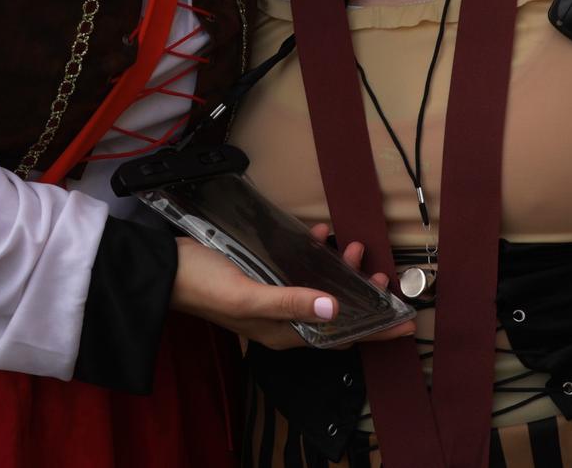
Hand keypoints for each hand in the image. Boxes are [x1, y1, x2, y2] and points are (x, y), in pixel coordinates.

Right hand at [169, 235, 412, 350]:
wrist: (165, 271)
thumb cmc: (205, 286)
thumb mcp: (249, 295)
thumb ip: (291, 301)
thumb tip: (334, 306)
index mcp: (284, 332)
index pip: (340, 336)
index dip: (374, 330)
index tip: (406, 323)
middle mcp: (282, 318)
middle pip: (335, 310)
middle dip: (361, 294)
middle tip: (381, 274)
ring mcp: (272, 296)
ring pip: (319, 287)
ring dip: (339, 269)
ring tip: (354, 248)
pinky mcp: (262, 275)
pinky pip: (297, 268)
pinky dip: (313, 253)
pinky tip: (319, 234)